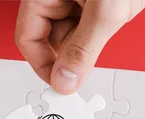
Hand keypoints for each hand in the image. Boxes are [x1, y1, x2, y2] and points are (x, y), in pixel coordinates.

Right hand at [16, 0, 144, 93]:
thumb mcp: (105, 10)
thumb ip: (84, 49)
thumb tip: (65, 80)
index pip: (28, 38)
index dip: (43, 65)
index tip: (61, 83)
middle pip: (50, 37)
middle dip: (73, 48)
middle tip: (92, 55)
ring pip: (72, 32)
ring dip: (92, 37)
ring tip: (112, 16)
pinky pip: (89, 22)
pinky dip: (104, 25)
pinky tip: (117, 12)